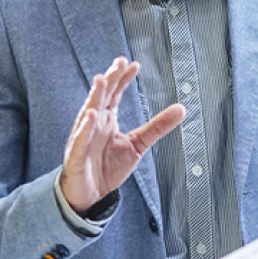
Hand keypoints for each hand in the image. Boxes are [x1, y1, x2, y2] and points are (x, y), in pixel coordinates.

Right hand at [60, 57, 184, 214]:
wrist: (89, 195)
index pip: (115, 94)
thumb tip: (181, 108)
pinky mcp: (76, 156)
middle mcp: (93, 125)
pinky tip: (91, 116)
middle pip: (101, 97)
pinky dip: (84, 129)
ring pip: (88, 113)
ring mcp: (83, 139)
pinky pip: (80, 141)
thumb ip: (157, 126)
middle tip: (119, 63)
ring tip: (102, 80)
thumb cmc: (108, 167)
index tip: (134, 65)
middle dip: (110, 80)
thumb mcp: (138, 145)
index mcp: (107, 119)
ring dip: (95, 96)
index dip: (123, 79)